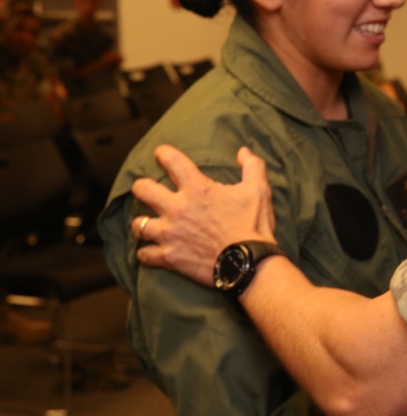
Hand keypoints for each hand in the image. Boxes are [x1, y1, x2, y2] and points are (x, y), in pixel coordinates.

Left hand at [131, 144, 276, 286]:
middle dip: (142, 187)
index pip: (171, 160)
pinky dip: (146, 253)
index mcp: (198, 188)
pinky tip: (151, 251)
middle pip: (142, 190)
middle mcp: (177, 208)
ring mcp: (170, 234)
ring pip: (138, 224)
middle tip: (147, 190)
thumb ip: (252, 166)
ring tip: (147, 224)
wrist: (249, 264)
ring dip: (142, 223)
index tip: (161, 154)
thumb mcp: (259, 190)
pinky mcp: (169, 257)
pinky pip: (144, 254)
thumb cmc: (253, 226)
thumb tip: (243, 151)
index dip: (163, 153)